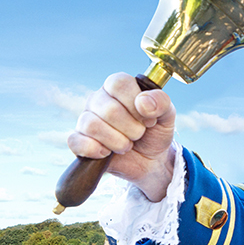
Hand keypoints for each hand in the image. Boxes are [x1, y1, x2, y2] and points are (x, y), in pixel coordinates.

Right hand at [68, 73, 175, 201]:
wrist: (151, 160)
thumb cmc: (155, 132)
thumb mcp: (167, 115)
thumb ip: (161, 102)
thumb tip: (143, 102)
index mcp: (117, 87)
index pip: (119, 83)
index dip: (135, 103)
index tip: (148, 119)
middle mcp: (99, 99)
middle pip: (109, 109)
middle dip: (132, 128)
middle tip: (139, 135)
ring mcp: (86, 119)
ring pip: (92, 126)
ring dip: (117, 142)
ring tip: (126, 145)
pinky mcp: (79, 141)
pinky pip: (76, 141)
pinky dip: (95, 150)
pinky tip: (108, 153)